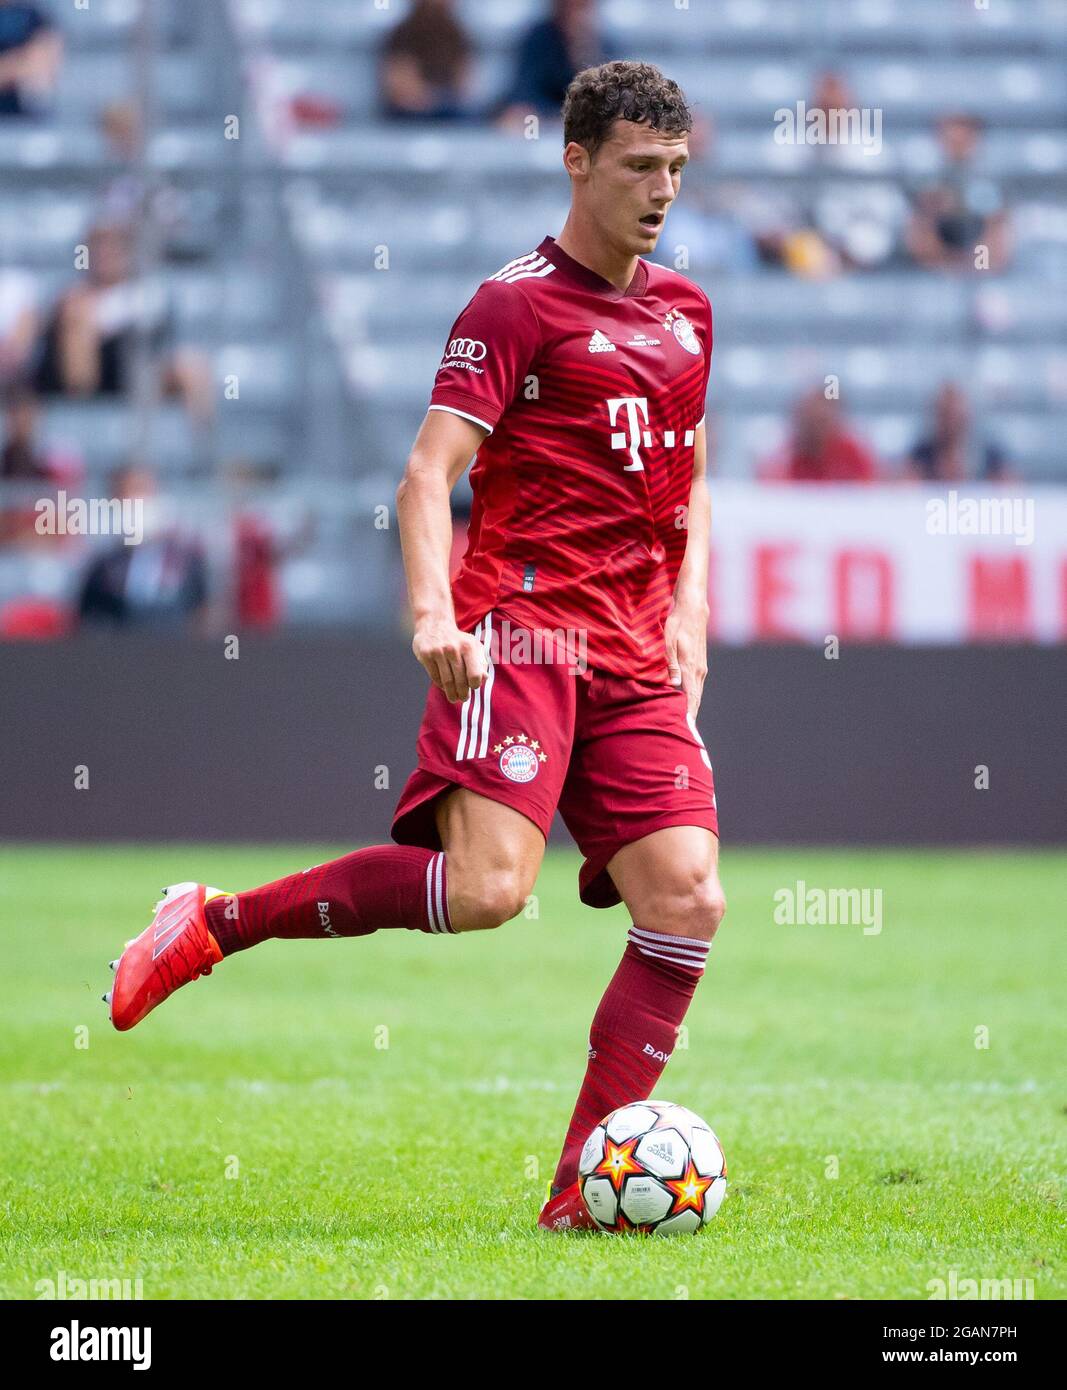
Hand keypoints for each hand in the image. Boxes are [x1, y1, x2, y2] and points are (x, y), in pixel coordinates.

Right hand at [413, 616, 487, 703]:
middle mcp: (453, 648)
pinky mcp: (426, 654)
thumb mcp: (473, 646)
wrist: (434, 624)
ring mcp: (438, 651)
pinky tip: (444, 688)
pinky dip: (440, 684)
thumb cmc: (458, 640)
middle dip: (462, 692)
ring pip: (446, 680)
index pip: (475, 674)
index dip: (475, 684)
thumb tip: (485, 678)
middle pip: (460, 680)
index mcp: (468, 646)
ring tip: (454, 698)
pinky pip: (435, 676)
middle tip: (463, 698)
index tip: (473, 687)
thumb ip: (481, 662)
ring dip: (451, 693)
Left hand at [664, 598, 708, 719]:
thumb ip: (670, 664)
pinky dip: (692, 699)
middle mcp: (699, 672)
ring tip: (685, 725)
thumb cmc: (677, 624)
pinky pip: (696, 688)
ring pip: (697, 695)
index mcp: (690, 668)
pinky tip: (686, 706)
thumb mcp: (668, 642)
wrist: (693, 611)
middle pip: (695, 700)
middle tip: (686, 735)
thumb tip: (673, 684)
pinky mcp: (700, 666)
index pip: (690, 698)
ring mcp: (701, 669)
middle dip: (690, 717)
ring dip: (692, 709)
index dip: (688, 714)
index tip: (686, 730)